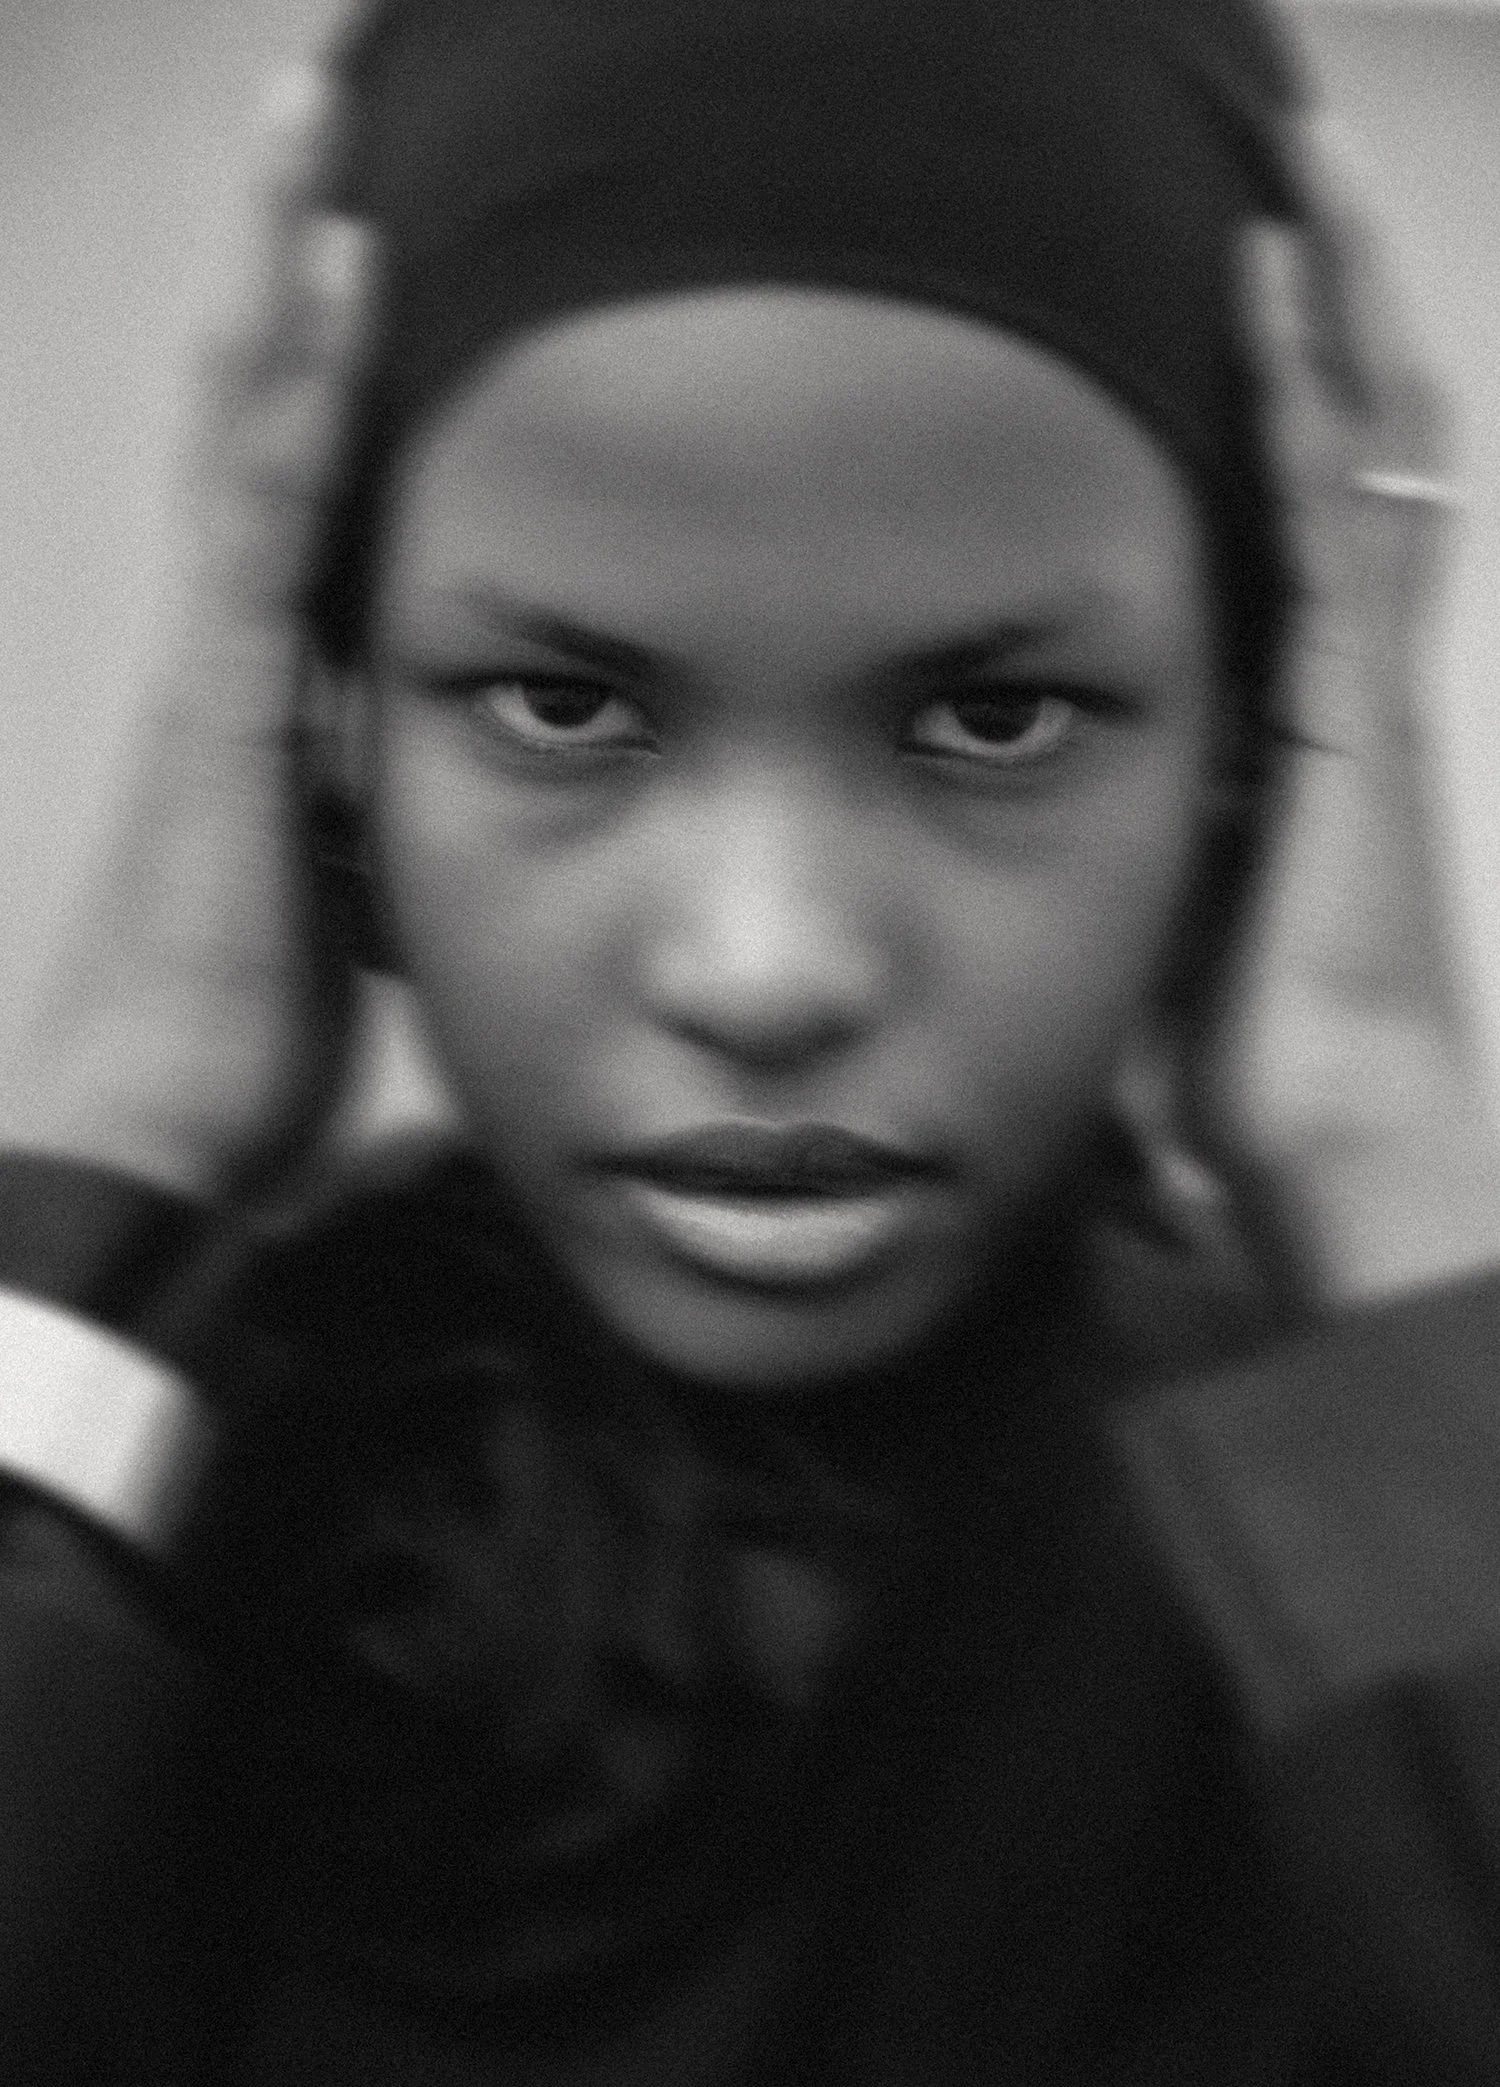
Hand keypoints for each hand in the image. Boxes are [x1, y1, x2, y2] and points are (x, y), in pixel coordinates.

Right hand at [0, 68, 370, 1208]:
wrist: (168, 1148)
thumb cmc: (256, 1057)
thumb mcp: (372, 935)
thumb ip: (412, 877)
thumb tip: (485, 903)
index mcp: (274, 681)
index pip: (304, 471)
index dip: (335, 342)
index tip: (388, 218)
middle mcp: (231, 637)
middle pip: (263, 397)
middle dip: (298, 240)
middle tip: (341, 83)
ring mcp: (216, 655)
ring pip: (250, 411)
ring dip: (290, 250)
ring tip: (323, 95)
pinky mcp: (219, 695)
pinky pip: (266, 507)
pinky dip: (305, 381)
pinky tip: (344, 261)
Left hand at [1196, 117, 1499, 1304]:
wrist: (1329, 1137)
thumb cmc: (1239, 1047)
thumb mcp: (1153, 901)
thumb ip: (1111, 830)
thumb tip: (995, 813)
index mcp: (1298, 708)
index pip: (1300, 508)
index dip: (1276, 394)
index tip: (1202, 291)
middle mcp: (1344, 668)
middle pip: (1350, 441)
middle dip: (1315, 307)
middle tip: (1266, 172)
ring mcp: (1359, 675)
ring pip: (1364, 440)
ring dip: (1324, 302)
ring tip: (1280, 166)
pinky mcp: (1351, 699)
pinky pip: (1334, 507)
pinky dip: (1304, 387)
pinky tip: (1265, 279)